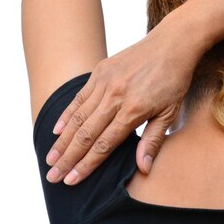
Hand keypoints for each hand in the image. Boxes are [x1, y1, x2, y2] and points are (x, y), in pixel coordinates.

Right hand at [44, 15, 201, 184]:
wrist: (172, 43)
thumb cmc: (174, 81)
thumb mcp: (170, 113)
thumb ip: (153, 141)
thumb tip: (143, 169)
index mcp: (133, 110)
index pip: (104, 144)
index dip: (86, 165)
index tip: (71, 180)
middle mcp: (115, 96)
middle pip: (86, 134)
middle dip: (67, 158)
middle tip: (52, 176)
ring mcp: (105, 82)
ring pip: (79, 117)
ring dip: (62, 140)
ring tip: (50, 159)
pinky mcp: (100, 71)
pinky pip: (80, 97)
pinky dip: (67, 114)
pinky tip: (56, 130)